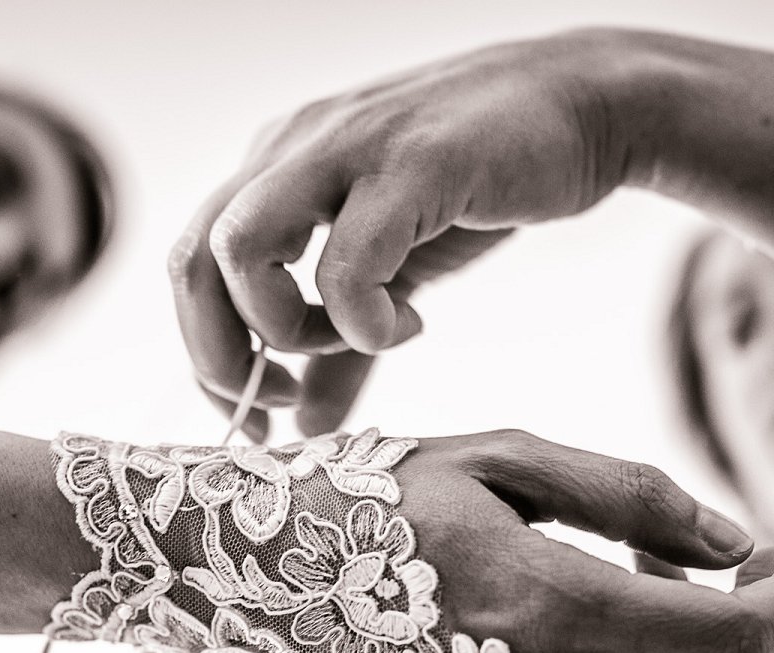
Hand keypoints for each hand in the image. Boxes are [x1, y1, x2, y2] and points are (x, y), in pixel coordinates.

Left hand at [168, 30, 634, 438]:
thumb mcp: (398, 270)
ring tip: (355, 343)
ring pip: (244, 249)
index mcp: (277, 168)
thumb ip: (344, 347)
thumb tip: (309, 424)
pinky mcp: (410, 165)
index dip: (207, 357)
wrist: (583, 107)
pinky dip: (365, 320)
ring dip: (284, 328)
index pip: (190, 267)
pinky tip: (410, 323)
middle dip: (222, 356)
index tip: (256, 418)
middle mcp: (293, 150)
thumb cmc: (482, 182)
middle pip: (194, 261)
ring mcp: (346, 150)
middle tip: (279, 403)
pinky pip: (346, 261)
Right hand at [388, 430, 773, 652]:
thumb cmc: (371, 489)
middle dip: (755, 632)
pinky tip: (579, 638)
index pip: (730, 635)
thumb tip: (738, 545)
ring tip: (634, 582)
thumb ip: (630, 497)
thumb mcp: (499, 455)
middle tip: (741, 564)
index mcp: (547, 603)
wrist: (245, 570)